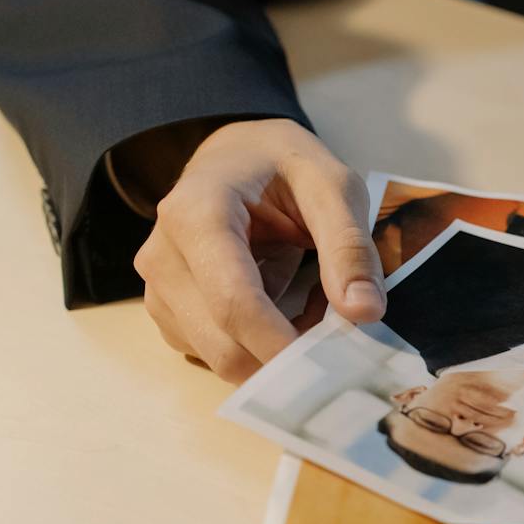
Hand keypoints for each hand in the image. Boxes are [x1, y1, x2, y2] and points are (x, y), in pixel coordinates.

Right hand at [132, 118, 385, 381]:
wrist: (236, 155)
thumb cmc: (283, 165)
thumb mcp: (332, 186)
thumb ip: (350, 247)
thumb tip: (364, 312)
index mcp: (196, 214)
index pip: (233, 301)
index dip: (280, 345)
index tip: (330, 368)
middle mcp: (163, 255)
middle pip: (221, 344)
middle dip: (285, 360)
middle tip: (339, 343)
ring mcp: (159, 288)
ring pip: (219, 357)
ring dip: (274, 354)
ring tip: (313, 311)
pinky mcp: (169, 312)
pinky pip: (215, 354)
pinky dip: (259, 350)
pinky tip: (286, 313)